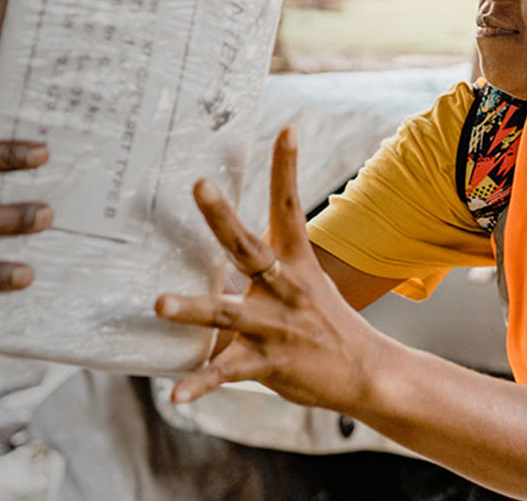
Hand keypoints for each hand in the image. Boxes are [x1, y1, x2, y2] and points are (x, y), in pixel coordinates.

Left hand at [155, 128, 397, 408]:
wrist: (368, 373)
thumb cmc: (326, 324)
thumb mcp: (303, 285)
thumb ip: (263, 265)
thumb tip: (227, 240)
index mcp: (295, 264)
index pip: (289, 208)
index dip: (287, 169)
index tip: (286, 129)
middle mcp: (285, 290)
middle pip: (249, 248)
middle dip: (223, 218)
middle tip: (200, 185)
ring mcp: (275, 328)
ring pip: (227, 314)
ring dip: (193, 309)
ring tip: (158, 303)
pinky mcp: (267, 365)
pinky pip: (226, 373)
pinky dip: (199, 385)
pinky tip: (175, 396)